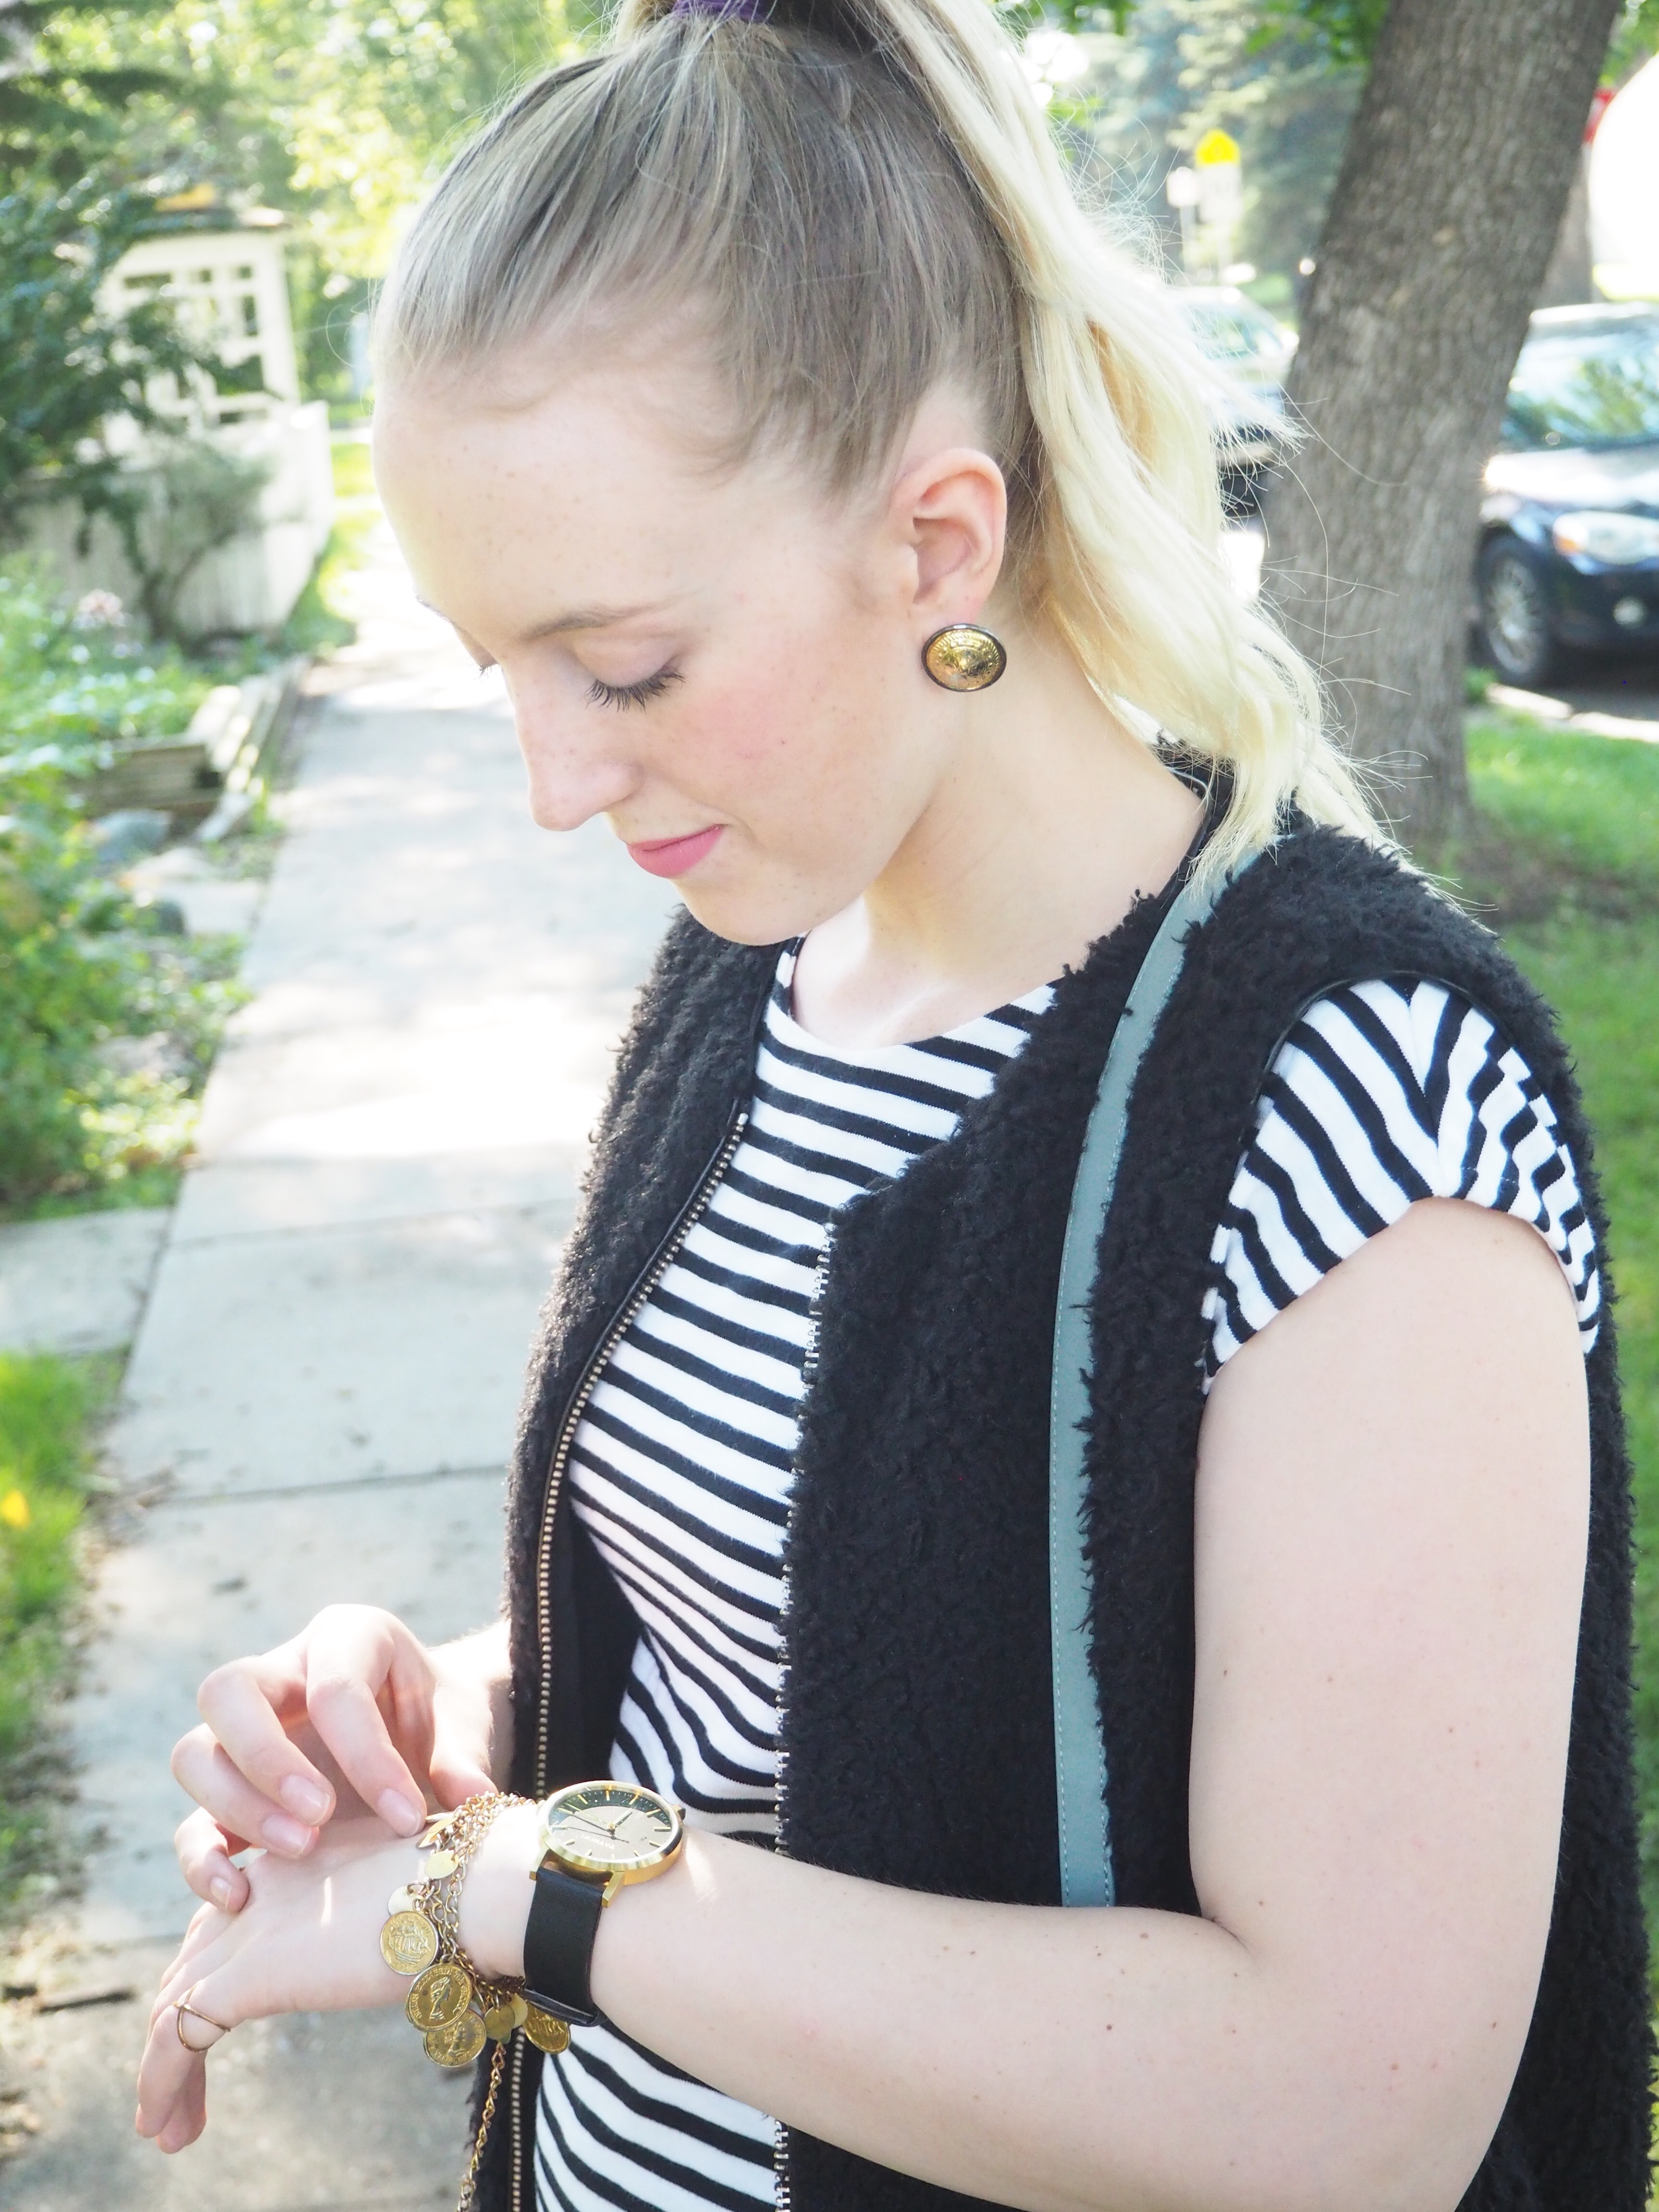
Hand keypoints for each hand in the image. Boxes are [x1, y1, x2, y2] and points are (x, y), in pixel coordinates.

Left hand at [137, 1804, 542, 2155]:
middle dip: (178, 2024)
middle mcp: (265, 1887)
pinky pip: (176, 2035)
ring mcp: (250, 1928)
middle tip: (178, 2092)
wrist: (475, 1885)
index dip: (215, 1973)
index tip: (216, 2023)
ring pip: (174, 2003)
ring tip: (166, 2127)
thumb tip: (403, 1958)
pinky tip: (163, 2124)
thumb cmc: (475, 1889)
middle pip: (193, 1961)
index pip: (231, 1919)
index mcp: (302, 1861)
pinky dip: (160, 2081)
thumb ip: (389, 1919)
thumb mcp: (417, 1900)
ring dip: (163, 2069)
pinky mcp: (247, 1973)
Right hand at [170, 1608, 504, 1911]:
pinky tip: (241, 1896)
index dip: (367, 1756)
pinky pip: (190, 1822)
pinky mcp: (229, 1794)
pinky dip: (205, 1860)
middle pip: (229, 1693)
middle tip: (321, 1818)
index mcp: (349, 1637)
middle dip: (268, 1760)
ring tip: (301, 1850)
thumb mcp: (463, 1731)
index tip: (406, 1817)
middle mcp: (283, 1673)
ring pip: (195, 1754)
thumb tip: (477, 1807)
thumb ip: (464, 1765)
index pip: (335, 1687)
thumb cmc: (445, 1724)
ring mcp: (245, 1733)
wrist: (430, 1738)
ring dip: (238, 1808)